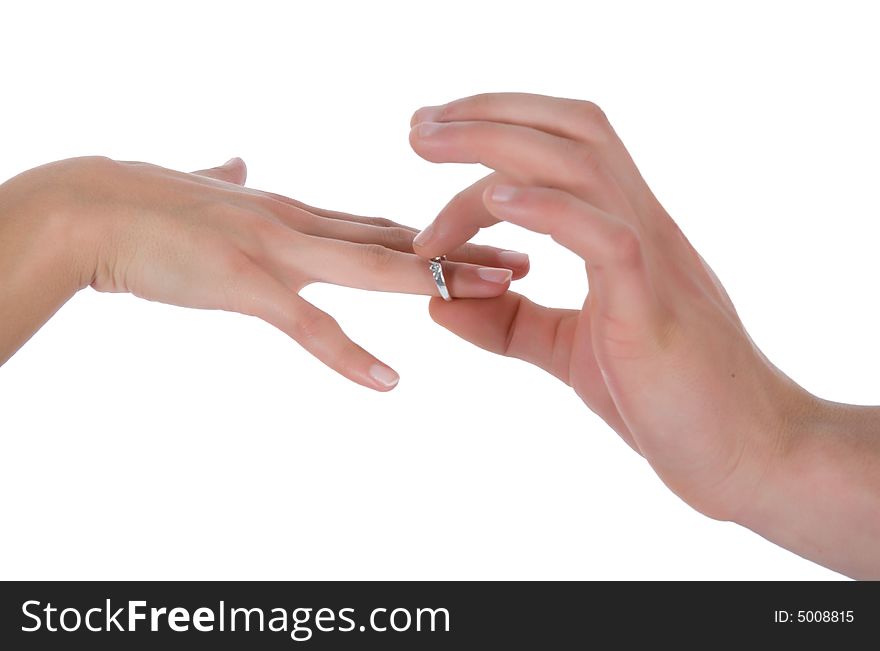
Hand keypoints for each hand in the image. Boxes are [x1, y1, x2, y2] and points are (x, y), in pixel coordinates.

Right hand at [0, 156, 528, 388]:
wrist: (91, 207)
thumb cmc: (146, 205)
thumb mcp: (206, 193)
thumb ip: (232, 181)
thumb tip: (239, 163)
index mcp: (296, 216)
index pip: (382, 226)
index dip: (438, 235)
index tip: (487, 238)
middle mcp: (301, 227)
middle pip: (399, 241)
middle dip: (465, 253)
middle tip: (529, 259)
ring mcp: (277, 252)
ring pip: (374, 267)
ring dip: (438, 281)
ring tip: (498, 291)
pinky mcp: (245, 283)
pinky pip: (306, 324)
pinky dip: (348, 354)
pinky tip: (388, 382)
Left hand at [408, 93, 805, 518]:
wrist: (745, 453)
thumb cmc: (666, 399)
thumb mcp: (568, 351)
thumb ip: (509, 324)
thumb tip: (437, 302)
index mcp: (622, 234)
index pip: (567, 146)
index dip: (501, 126)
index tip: (434, 136)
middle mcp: (639, 227)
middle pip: (570, 132)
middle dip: (487, 114)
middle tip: (415, 125)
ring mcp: (651, 261)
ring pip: (580, 165)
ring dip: (496, 146)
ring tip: (427, 148)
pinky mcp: (649, 306)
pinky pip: (604, 236)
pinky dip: (548, 208)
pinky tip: (496, 198)